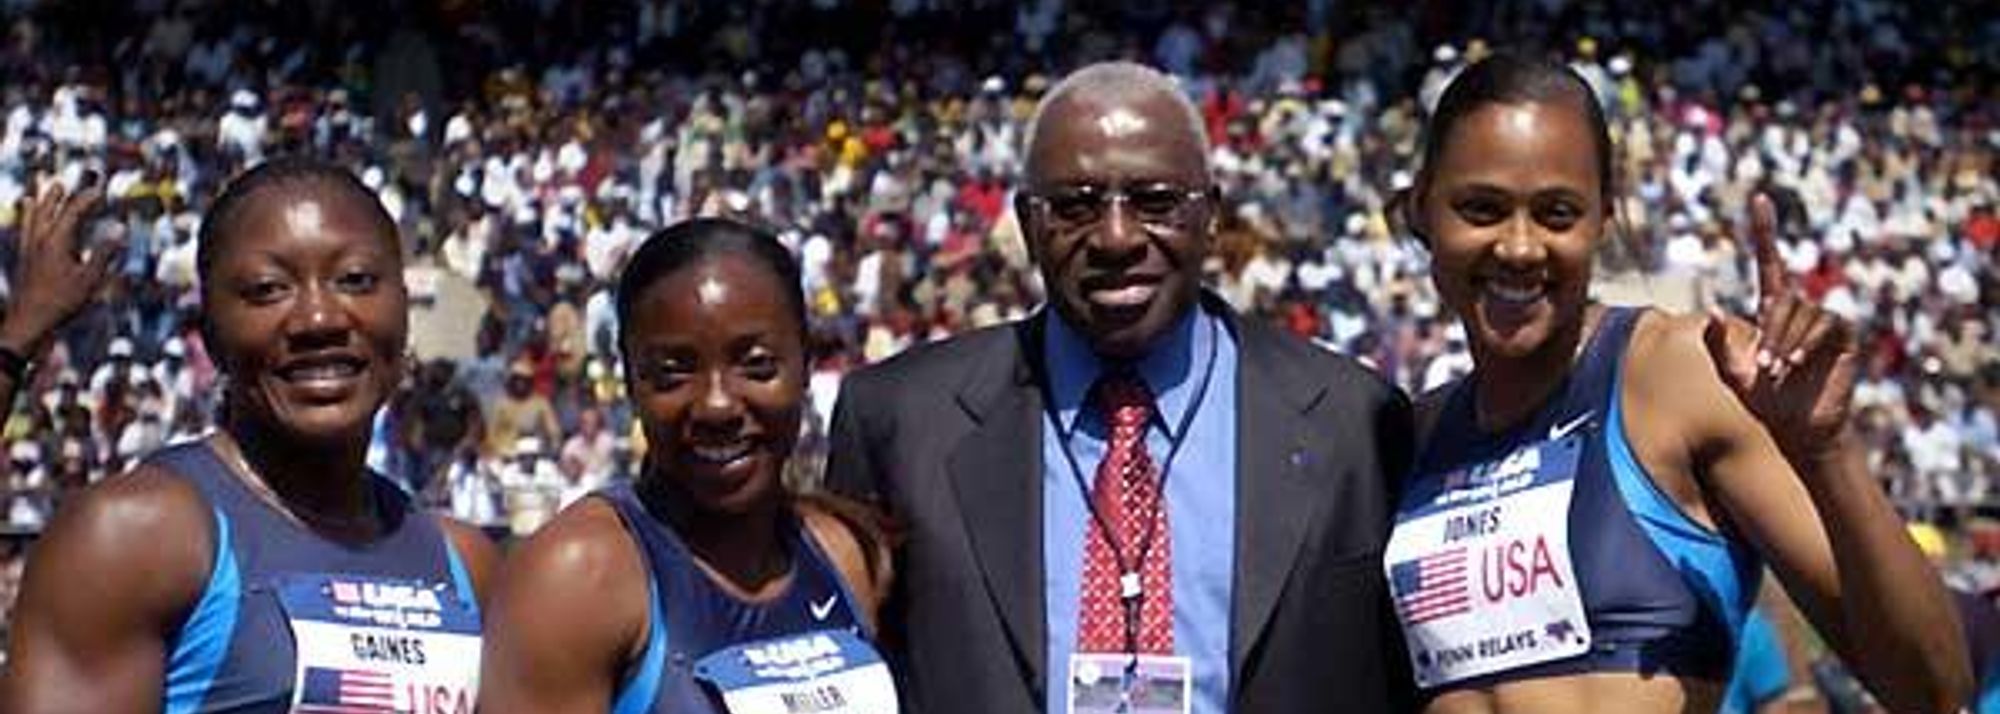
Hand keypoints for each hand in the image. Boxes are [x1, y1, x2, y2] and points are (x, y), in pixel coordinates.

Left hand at [3, 177, 117, 352]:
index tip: (100, 191)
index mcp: (56, 242)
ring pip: (32, 220)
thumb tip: (120, 230)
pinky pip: (25, 232)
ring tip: (39, 194)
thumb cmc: (62, 302)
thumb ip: (104, 253)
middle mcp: (39, 241)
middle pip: (48, 211)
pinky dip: (28, 221)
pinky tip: (30, 223)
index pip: (73, 212)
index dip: (87, 199)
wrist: (29, 321)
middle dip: (58, 196)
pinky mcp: (23, 260)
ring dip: (39, 205)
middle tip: (64, 184)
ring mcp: (28, 249)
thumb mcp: (90, 280)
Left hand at [1702, 193, 1858, 459]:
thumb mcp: (1731, 372)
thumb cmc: (1761, 401)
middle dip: (1769, 331)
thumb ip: (1718, 343)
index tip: (1759, 199)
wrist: (1794, 430)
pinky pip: (1825, 324)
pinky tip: (1795, 365)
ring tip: (1777, 372)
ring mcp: (1823, 320)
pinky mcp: (1843, 336)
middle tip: (1763, 367)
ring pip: (1802, 313)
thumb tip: (1713, 311)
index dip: (1764, 232)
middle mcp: (1798, 309)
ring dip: (1785, 343)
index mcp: (1771, 310)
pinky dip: (1806, 343)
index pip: (1769, 262)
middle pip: (1781, 298)